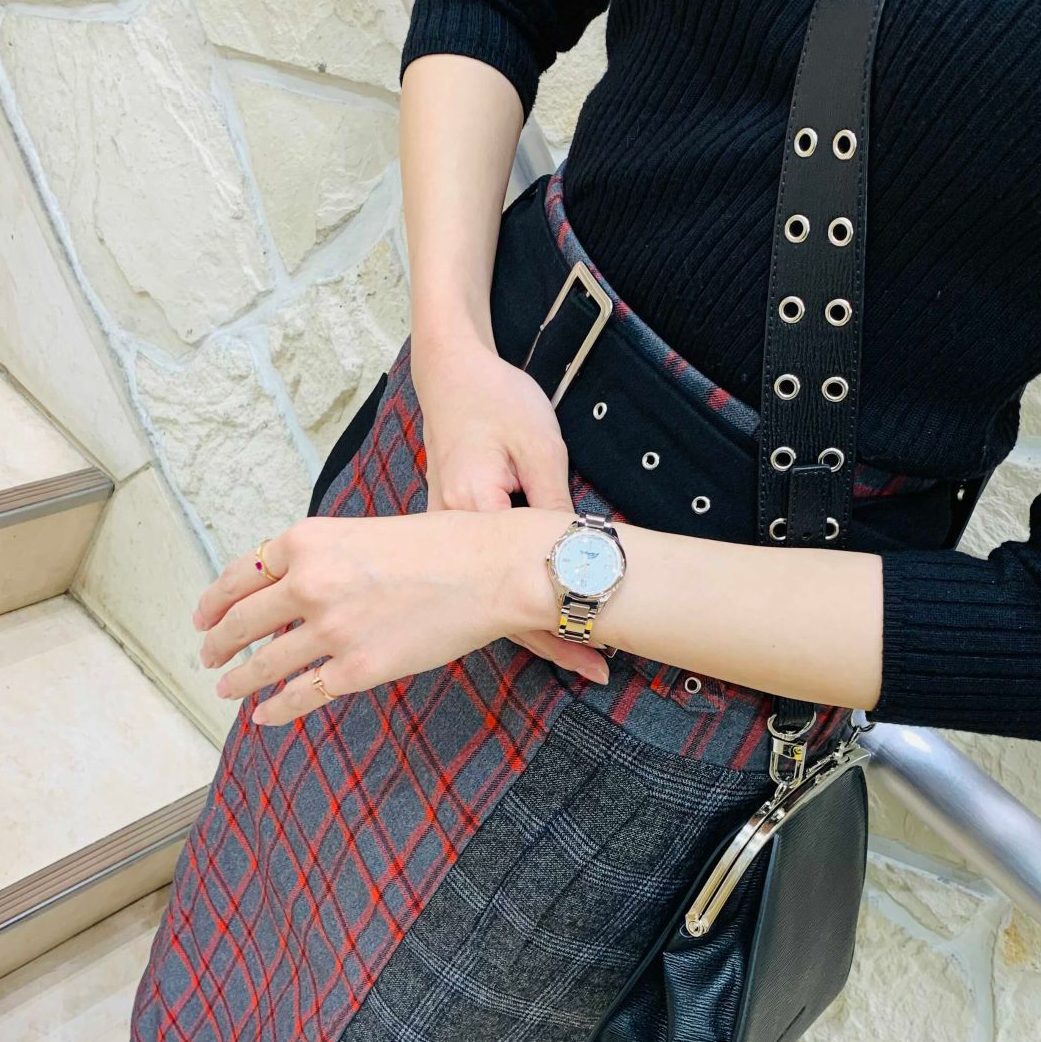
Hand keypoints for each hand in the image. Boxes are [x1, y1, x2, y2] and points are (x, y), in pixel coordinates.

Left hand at [194, 508, 595, 727]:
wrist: (493, 570)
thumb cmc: (445, 546)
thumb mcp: (365, 531)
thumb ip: (324, 557)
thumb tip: (294, 588)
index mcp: (307, 541)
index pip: (241, 574)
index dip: (214, 600)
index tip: (203, 616)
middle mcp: (309, 583)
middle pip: (242, 620)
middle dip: (218, 641)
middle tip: (207, 654)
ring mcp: (330, 629)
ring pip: (265, 662)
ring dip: (239, 678)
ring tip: (225, 687)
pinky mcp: (355, 669)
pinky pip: (300, 694)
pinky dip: (274, 709)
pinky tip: (262, 716)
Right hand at [413, 333, 609, 682]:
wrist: (452, 373)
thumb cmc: (498, 401)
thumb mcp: (541, 448)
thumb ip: (555, 509)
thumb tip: (577, 562)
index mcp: (471, 512)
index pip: (516, 592)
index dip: (561, 627)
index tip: (597, 656)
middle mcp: (447, 534)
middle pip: (498, 608)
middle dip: (551, 640)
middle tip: (596, 668)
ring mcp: (442, 534)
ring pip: (486, 597)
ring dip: (529, 622)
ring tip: (576, 652)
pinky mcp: (447, 528)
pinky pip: (477, 576)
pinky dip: (507, 596)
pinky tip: (537, 613)